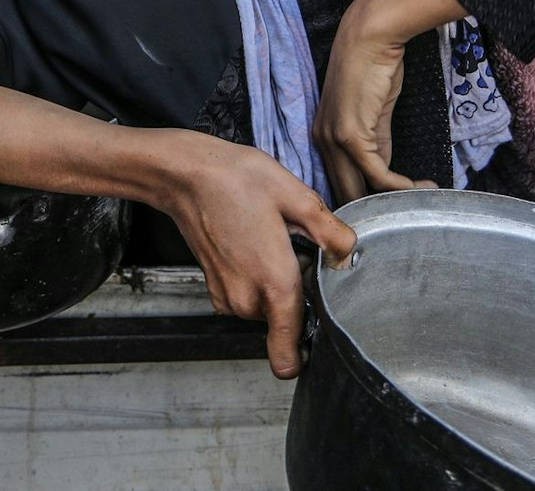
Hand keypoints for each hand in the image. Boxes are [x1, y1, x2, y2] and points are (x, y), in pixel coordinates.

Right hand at [154, 135, 355, 379]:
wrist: (185, 174)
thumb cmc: (235, 180)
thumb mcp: (296, 196)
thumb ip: (331, 233)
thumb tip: (348, 255)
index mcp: (274, 285)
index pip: (288, 359)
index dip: (308, 352)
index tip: (317, 322)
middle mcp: (247, 301)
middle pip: (286, 323)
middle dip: (297, 294)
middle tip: (293, 250)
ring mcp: (227, 296)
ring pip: (266, 308)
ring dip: (275, 283)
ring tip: (270, 240)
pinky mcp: (215, 287)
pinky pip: (248, 296)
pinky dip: (256, 277)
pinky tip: (254, 241)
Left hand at [315, 0, 430, 201]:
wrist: (369, 37)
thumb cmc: (374, 67)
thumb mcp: (374, 114)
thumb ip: (377, 144)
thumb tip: (385, 174)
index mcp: (324, 136)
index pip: (340, 182)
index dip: (366, 199)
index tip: (393, 206)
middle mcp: (322, 141)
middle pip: (346, 192)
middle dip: (376, 209)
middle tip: (406, 215)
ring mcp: (333, 139)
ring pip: (359, 188)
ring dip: (392, 200)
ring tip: (421, 200)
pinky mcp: (351, 135)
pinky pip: (376, 173)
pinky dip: (399, 185)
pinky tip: (419, 186)